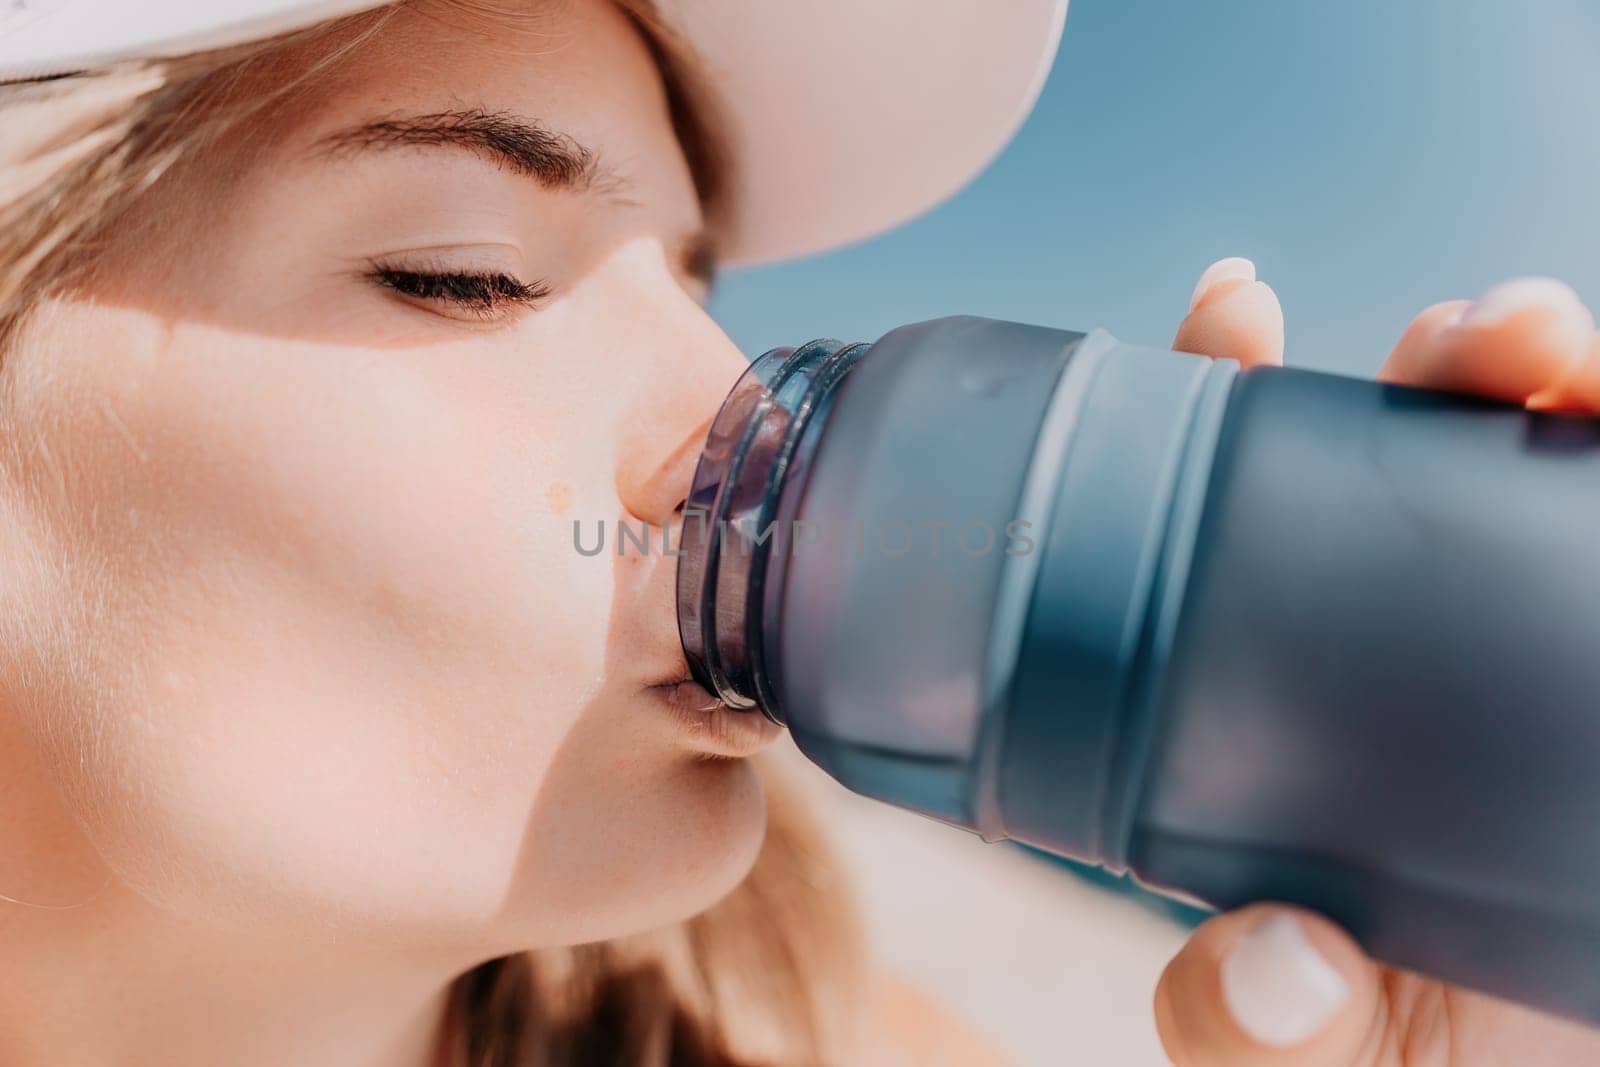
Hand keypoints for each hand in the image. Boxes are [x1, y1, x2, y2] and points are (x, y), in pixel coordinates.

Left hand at [1152, 259, 1599, 1066]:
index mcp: (1283, 686)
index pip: (1231, 507)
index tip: (1231, 311)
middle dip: (1436, 361)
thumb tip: (1267, 962)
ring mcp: (1524, 632)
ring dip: (1554, 375)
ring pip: (1538, 462)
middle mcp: (1399, 636)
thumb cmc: (1411, 1052)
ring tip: (1555, 349)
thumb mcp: (1312, 1047)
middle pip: (1405, 454)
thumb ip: (1254, 1024)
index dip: (1222, 397)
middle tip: (1470, 332)